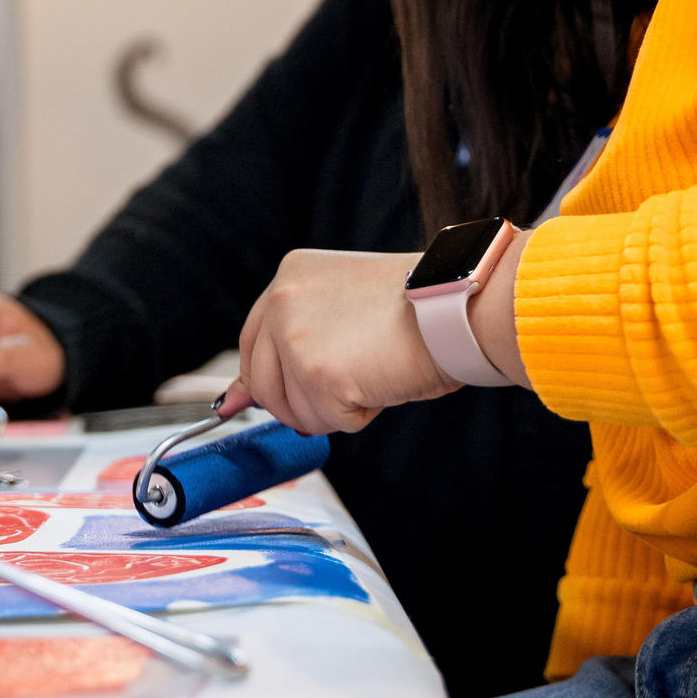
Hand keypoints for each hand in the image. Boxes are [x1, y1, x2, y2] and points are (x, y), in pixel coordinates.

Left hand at [217, 238, 532, 429]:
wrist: (458, 306)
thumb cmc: (422, 306)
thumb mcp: (346, 307)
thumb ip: (295, 340)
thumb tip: (238, 397)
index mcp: (291, 275)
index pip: (253, 341)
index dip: (261, 378)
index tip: (249, 401)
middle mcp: (281, 300)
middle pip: (263, 383)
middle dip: (299, 402)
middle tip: (343, 392)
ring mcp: (293, 337)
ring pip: (292, 409)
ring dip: (333, 409)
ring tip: (373, 371)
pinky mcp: (314, 374)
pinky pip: (327, 422)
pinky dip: (359, 415)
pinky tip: (382, 381)